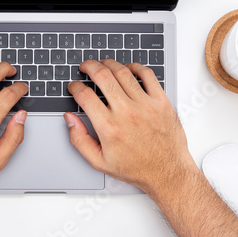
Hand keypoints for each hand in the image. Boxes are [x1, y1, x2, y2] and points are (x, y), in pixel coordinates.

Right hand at [64, 60, 197, 194]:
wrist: (167, 173)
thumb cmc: (136, 168)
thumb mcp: (99, 161)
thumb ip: (79, 140)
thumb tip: (70, 119)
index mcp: (109, 127)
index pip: (85, 95)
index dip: (75, 87)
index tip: (74, 86)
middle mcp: (127, 113)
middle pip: (102, 76)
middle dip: (89, 67)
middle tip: (85, 67)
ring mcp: (146, 105)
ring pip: (123, 72)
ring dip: (109, 64)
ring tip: (103, 65)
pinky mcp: (161, 102)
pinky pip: (148, 75)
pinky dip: (135, 67)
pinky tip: (128, 69)